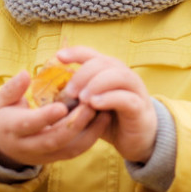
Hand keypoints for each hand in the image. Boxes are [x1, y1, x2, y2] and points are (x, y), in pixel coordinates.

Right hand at [0, 71, 109, 167]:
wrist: (1, 146)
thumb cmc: (4, 116)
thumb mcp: (1, 101)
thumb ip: (12, 88)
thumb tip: (24, 74)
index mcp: (11, 129)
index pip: (28, 125)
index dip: (45, 117)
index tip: (61, 106)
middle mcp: (27, 146)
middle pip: (53, 140)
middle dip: (74, 124)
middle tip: (91, 104)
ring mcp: (43, 155)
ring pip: (68, 149)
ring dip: (89, 132)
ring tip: (103, 111)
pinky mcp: (56, 158)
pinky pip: (76, 151)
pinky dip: (91, 137)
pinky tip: (103, 120)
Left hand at [57, 46, 157, 163]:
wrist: (138, 138)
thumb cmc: (111, 118)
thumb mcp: (91, 104)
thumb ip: (77, 94)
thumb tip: (50, 91)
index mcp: (110, 70)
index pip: (92, 54)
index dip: (75, 52)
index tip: (58, 57)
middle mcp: (124, 75)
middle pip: (104, 63)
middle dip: (83, 74)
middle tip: (69, 92)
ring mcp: (134, 89)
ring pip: (118, 76)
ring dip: (97, 84)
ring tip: (82, 98)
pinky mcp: (140, 107)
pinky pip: (126, 98)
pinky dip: (109, 99)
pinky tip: (95, 105)